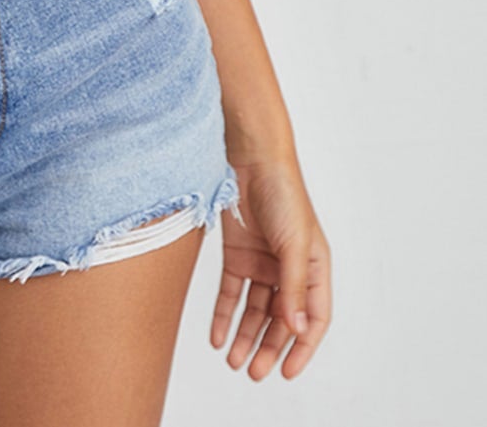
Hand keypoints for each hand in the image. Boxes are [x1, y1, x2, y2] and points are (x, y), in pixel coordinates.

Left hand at [211, 153, 330, 380]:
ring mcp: (262, 262)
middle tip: (253, 372)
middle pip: (280, 320)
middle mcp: (289, 269)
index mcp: (315, 268)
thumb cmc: (283, 193)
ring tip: (233, 361)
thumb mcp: (293, 245)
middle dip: (268, 348)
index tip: (287, 373)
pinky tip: (216, 336)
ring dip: (244, 335)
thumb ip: (293, 288)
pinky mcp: (236, 253)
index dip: (302, 348)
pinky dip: (223, 314)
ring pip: (254, 310)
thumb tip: (296, 330)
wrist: (250, 156)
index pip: (313, 320)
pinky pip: (230, 292)